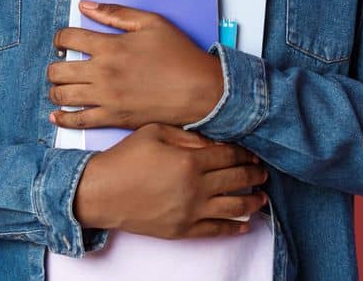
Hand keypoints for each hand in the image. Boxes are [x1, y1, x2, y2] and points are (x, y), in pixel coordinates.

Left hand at [48, 0, 223, 129]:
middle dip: (56, 65)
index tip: (65, 41)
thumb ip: (116, 13)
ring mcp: (106, 98)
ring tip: (63, 85)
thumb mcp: (152, 23)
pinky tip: (58, 114)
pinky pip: (76, 121)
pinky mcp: (112, 118)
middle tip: (64, 65)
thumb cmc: (180, 55)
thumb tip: (86, 5)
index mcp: (110, 47)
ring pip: (62, 95)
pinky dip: (62, 118)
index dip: (61, 38)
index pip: (68, 38)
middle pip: (58, 69)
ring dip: (57, 89)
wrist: (200, 89)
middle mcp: (103, 72)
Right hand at [74, 123, 269, 237]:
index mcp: (189, 160)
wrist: (99, 192)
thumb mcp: (155, 132)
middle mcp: (194, 187)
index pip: (230, 157)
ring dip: (252, 202)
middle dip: (254, 176)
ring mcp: (189, 211)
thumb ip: (188, 136)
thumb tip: (214, 142)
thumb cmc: (124, 158)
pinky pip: (215, 230)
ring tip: (262, 198)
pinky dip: (234, 227)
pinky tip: (246, 224)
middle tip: (263, 174)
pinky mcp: (181, 230)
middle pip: (236, 180)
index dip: (246, 155)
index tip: (253, 156)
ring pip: (233, 207)